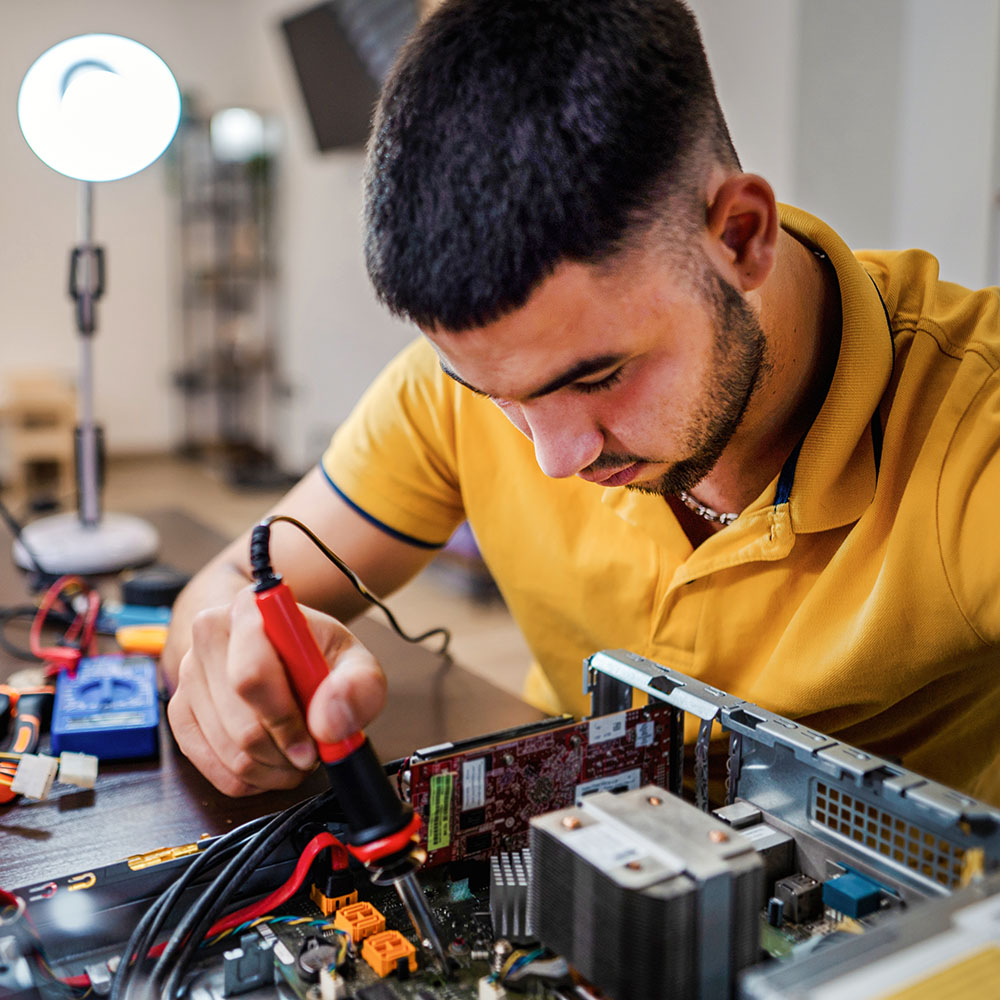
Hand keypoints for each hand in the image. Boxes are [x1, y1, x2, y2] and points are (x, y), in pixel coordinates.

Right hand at [166, 587, 386, 795]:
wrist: (283, 648)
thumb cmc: (317, 654)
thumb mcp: (355, 660)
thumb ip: (359, 686)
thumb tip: (328, 724)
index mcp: (251, 610)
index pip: (252, 676)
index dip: (285, 720)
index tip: (313, 742)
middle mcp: (209, 635)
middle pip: (240, 724)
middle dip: (284, 752)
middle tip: (311, 753)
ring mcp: (188, 674)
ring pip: (227, 752)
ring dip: (270, 769)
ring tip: (295, 754)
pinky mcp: (179, 711)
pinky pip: (209, 767)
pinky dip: (247, 779)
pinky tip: (270, 763)